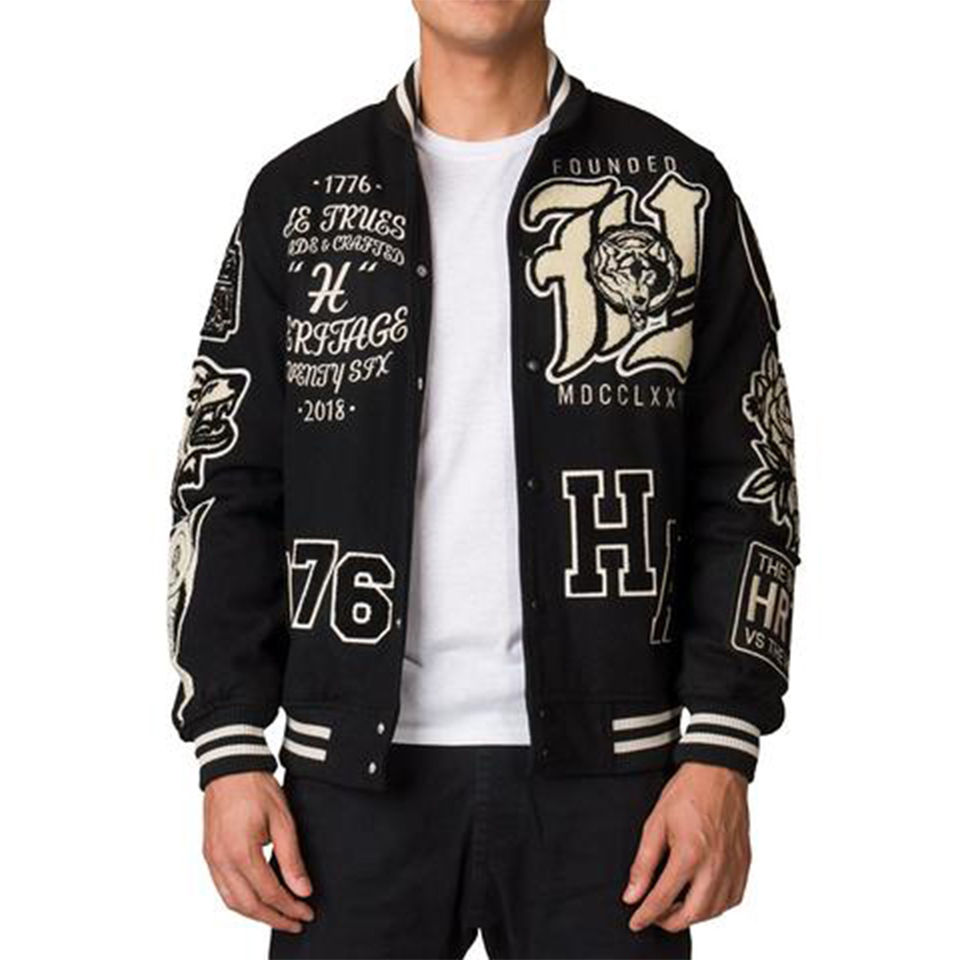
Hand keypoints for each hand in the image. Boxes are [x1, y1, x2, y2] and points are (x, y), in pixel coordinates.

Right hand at [203, 771, 314, 933]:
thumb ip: (291, 858)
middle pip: (249, 905)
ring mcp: (212, 859)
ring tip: (279, 917)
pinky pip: (223, 889)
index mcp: (241, 853)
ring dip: (256, 915)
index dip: (290, 907)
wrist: (230, 766)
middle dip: (275, 918)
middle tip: (296, 922)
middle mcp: (222, 861)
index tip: (307, 912)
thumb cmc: (256, 787)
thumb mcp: (282, 820)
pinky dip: (241, 902)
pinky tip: (257, 901)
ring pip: (233, 902)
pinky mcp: (209, 854)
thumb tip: (302, 890)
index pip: (269, 893)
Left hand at [623, 762, 750, 932]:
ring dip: (691, 915)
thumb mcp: (655, 823)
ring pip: (713, 911)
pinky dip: (714, 906)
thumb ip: (644, 863)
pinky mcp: (744, 864)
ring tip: (674, 904)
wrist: (718, 773)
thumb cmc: (686, 793)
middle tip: (653, 914)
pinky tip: (700, 896)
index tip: (634, 922)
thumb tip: (632, 894)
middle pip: (691, 914)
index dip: (646, 915)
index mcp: (690, 854)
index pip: (663, 899)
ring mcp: (733, 867)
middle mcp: (715, 866)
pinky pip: (731, 899)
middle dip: (668, 922)